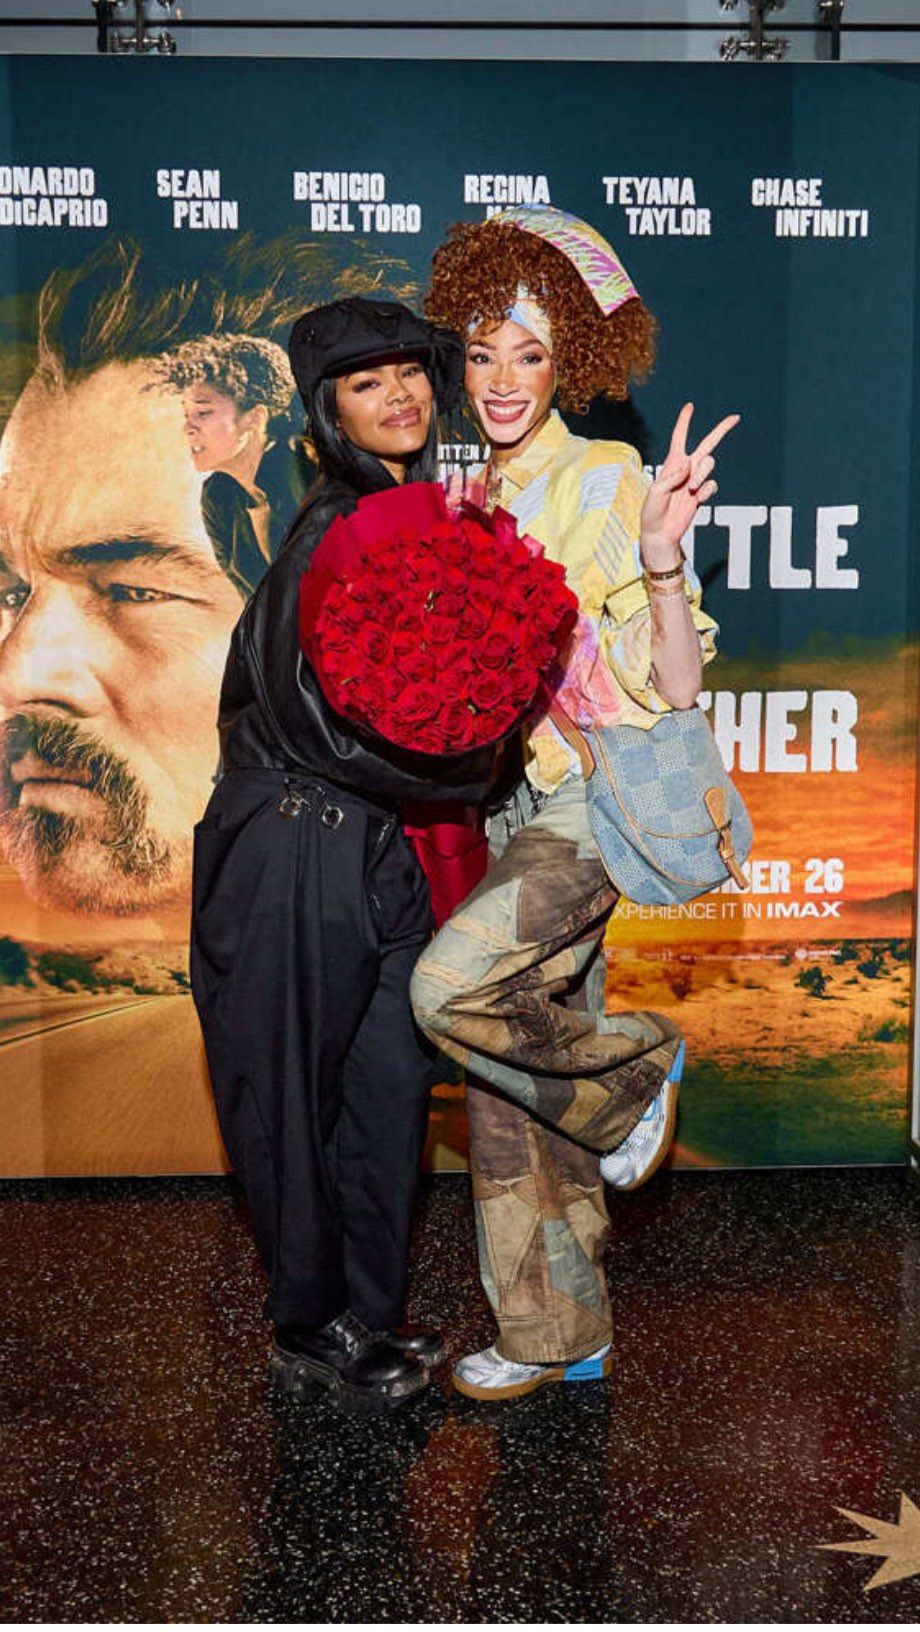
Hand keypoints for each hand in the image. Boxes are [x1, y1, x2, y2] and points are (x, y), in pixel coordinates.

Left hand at [640, 403, 738, 569]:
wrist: (660, 534)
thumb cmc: (651, 512)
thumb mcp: (655, 492)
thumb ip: (671, 477)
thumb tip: (688, 464)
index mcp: (672, 463)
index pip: (679, 437)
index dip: (685, 421)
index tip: (690, 406)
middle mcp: (686, 468)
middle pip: (707, 444)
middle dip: (721, 430)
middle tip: (735, 417)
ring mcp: (696, 481)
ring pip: (710, 464)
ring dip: (702, 475)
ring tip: (690, 490)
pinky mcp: (702, 494)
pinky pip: (712, 485)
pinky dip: (706, 491)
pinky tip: (696, 498)